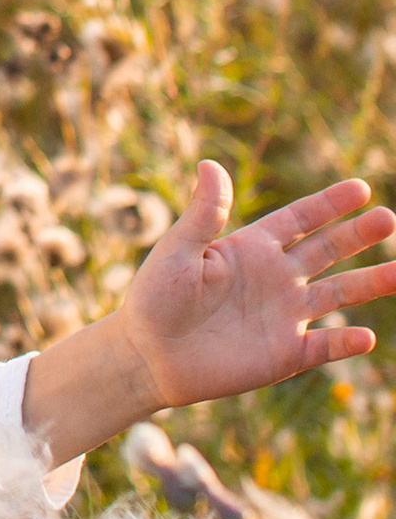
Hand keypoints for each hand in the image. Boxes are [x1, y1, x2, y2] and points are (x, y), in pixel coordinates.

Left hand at [117, 162, 391, 410]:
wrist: (148, 355)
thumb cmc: (155, 297)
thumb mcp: (178, 250)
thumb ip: (203, 213)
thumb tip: (209, 163)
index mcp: (251, 248)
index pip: (299, 220)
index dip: (328, 204)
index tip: (360, 188)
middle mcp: (276, 277)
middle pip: (327, 250)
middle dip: (358, 235)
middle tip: (388, 219)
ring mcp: (284, 315)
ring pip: (339, 294)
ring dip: (371, 284)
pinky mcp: (284, 353)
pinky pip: (324, 346)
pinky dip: (344, 343)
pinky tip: (365, 337)